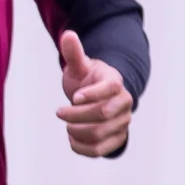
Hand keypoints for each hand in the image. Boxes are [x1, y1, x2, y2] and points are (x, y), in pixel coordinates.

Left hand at [55, 30, 131, 157]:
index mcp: (116, 83)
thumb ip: (74, 53)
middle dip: (75, 114)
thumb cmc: (88, 81)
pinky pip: (99, 150)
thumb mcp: (80, 67)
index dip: (91, 94)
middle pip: (102, 113)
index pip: (111, 88)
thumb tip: (67, 34)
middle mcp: (124, 104)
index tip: (74, 97)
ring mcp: (122, 124)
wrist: (99, 100)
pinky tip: (71, 138)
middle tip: (59, 112)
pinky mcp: (117, 140)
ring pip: (99, 133)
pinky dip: (80, 147)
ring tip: (67, 125)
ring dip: (76, 130)